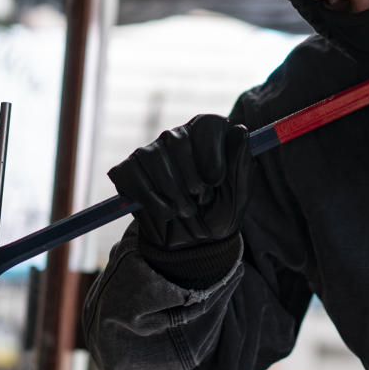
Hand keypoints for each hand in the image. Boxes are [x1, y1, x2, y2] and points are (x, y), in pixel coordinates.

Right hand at [108, 114, 249, 252]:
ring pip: (153, 157)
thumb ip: (240, 163)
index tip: (216, 182)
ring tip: (186, 211)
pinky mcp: (128, 170)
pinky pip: (132, 175)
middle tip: (201, 201)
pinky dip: (150, 200)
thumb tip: (240, 131)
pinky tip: (166, 213)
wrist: (193, 244)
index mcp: (208, 134)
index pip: (207, 125)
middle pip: (178, 140)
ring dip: (173, 193)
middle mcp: (178, 136)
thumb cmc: (220, 212)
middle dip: (191, 179)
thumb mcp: (238, 194)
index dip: (212, 155)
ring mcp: (150, 151)